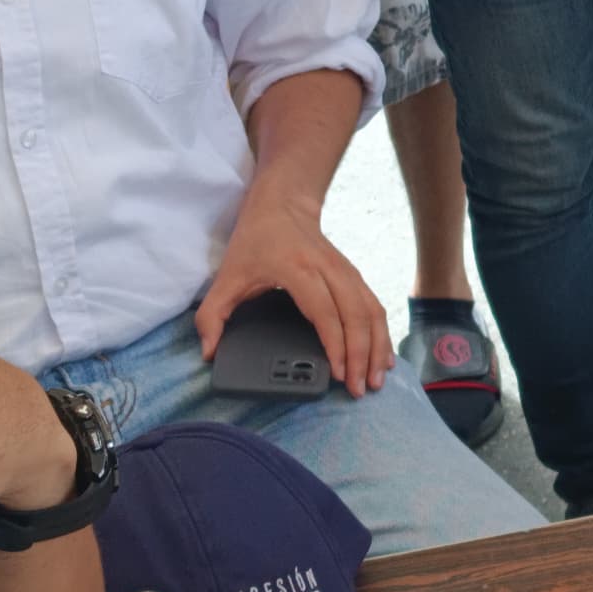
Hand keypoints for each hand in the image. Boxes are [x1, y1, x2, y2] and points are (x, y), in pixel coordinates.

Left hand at [195, 196, 394, 390]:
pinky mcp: (354, 275)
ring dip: (377, 346)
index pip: (325, 312)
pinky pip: (374, 305)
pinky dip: (382, 332)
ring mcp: (345, 270)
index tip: (338, 373)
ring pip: (371, 311)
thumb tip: (209, 352)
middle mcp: (328, 269)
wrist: (282, 203)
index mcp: (297, 268)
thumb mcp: (226, 276)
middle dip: (361, 355)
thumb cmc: (255, 240)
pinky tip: (382, 356)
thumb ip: (212, 315)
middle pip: (355, 315)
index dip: (335, 344)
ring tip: (376, 379)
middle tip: (358, 388)